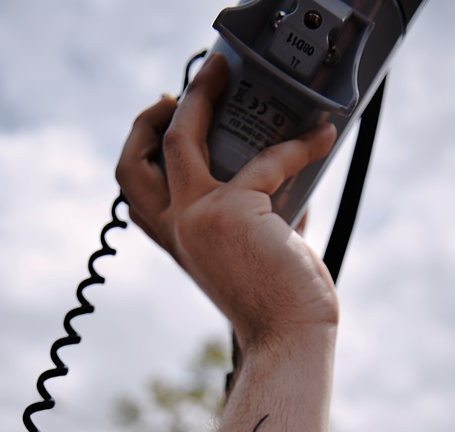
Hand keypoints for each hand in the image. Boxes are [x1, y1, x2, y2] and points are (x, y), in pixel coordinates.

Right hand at [115, 54, 338, 357]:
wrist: (291, 335)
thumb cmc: (280, 300)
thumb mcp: (257, 246)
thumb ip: (258, 207)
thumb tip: (289, 159)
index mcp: (178, 243)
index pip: (137, 194)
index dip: (144, 151)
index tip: (168, 119)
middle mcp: (177, 231)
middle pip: (132, 163)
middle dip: (148, 119)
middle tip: (180, 91)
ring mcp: (198, 219)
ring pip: (177, 140)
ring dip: (199, 96)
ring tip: (227, 73)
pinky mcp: (232, 211)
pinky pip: (267, 160)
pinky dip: (299, 144)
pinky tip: (323, 136)